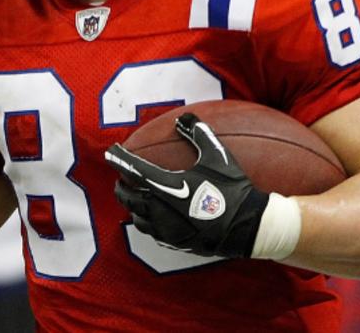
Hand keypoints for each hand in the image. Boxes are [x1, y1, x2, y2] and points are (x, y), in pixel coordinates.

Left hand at [105, 113, 268, 258]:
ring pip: (137, 217)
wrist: (249, 227)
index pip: (133, 170)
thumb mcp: (218, 156)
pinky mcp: (174, 243)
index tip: (110, 152)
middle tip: (121, 179)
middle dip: (121, 186)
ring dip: (132, 205)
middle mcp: (160, 209)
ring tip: (134, 198)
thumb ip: (200, 134)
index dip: (119, 159)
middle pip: (128, 196)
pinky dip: (146, 222)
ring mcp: (166, 229)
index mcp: (167, 186)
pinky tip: (151, 218)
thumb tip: (186, 116)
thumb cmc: (233, 189)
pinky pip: (151, 232)